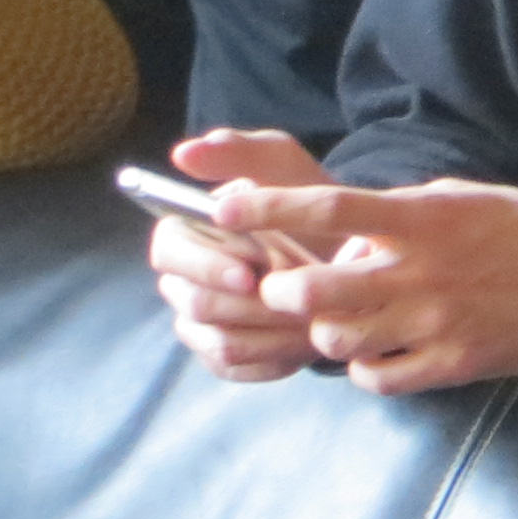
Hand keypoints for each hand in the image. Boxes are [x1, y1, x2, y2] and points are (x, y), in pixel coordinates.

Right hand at [150, 131, 330, 383]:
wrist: (349, 252)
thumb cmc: (305, 202)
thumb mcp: (280, 163)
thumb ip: (235, 151)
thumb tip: (183, 153)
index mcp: (185, 233)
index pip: (168, 252)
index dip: (206, 265)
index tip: (253, 270)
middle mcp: (183, 282)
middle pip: (192, 304)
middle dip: (249, 303)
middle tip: (298, 298)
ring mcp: (200, 324)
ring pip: (219, 342)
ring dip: (271, 332)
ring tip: (313, 319)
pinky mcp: (223, 358)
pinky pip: (238, 368)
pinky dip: (276, 357)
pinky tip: (306, 340)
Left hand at [217, 177, 517, 396]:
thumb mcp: (466, 199)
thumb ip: (403, 214)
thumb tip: (346, 227)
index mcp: (425, 218)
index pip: (328, 210)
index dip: (267, 209)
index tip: (223, 206)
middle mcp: (425, 271)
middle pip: (318, 289)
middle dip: (283, 290)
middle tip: (277, 286)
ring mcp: (439, 323)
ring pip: (340, 340)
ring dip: (322, 331)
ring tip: (332, 320)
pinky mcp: (455, 364)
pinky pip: (379, 377)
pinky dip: (363, 367)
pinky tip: (373, 350)